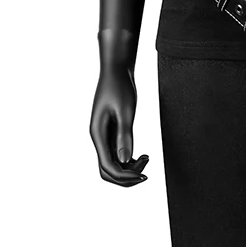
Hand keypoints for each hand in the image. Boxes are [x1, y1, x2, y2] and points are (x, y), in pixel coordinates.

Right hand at [90, 62, 148, 185]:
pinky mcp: (112, 131)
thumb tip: (125, 160)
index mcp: (97, 134)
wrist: (117, 69)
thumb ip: (124, 135)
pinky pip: (117, 154)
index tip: (144, 176)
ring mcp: (104, 136)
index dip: (125, 176)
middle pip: (107, 171)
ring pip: (113, 163)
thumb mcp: (125, 110)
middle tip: (146, 172)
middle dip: (126, 177)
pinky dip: (129, 159)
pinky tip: (143, 155)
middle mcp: (98, 138)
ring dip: (129, 168)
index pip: (108, 167)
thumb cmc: (120, 86)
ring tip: (147, 159)